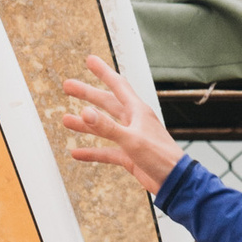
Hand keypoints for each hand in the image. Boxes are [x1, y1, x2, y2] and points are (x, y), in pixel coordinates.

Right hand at [62, 53, 180, 196]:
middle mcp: (133, 121)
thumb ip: (107, 127)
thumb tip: (85, 113)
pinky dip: (92, 152)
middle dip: (87, 94)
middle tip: (68, 86)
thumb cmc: (161, 157)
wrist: (174, 181)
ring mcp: (130, 138)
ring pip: (103, 128)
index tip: (90, 60)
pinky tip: (77, 153)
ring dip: (85, 124)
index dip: (103, 71)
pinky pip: (106, 152)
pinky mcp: (129, 156)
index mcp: (138, 111)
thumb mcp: (131, 139)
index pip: (117, 85)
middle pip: (106, 103)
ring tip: (66, 120)